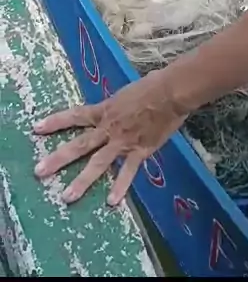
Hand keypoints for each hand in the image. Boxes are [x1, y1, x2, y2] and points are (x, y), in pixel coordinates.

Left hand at [33, 71, 186, 205]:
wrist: (170, 93)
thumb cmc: (152, 86)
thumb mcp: (126, 93)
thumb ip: (118, 105)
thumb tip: (118, 108)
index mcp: (105, 110)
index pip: (76, 115)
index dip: (56, 121)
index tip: (37, 128)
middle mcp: (109, 127)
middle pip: (79, 144)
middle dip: (58, 158)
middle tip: (39, 171)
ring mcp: (122, 141)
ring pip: (98, 163)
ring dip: (82, 181)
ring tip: (67, 197)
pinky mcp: (139, 151)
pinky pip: (127, 172)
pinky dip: (120, 186)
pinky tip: (111, 202)